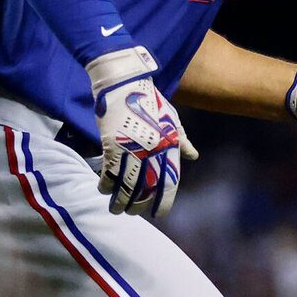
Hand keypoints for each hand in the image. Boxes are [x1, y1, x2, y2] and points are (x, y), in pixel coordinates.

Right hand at [86, 46, 192, 219]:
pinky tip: (103, 189)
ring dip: (120, 201)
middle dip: (138, 205)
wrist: (125, 83)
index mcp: (170, 146)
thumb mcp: (172, 119)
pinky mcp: (112, 144)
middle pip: (146, 188)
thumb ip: (181, 140)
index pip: (170, 182)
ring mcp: (132, 148)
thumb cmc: (150, 101)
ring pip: (126, 185)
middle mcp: (153, 151)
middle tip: (131, 212)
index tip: (158, 214)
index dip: (164, 201)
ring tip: (116, 209)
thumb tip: (193, 156)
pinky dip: (105, 184)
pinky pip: (109, 172)